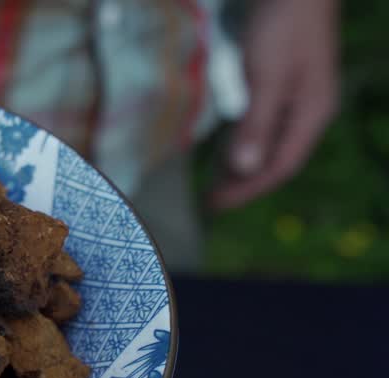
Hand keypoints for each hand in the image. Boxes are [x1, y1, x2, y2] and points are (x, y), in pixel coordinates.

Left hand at [211, 0, 338, 208]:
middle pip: (276, 159)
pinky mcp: (283, 85)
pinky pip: (264, 125)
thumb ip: (257, 123)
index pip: (280, 167)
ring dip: (243, 165)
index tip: (217, 204)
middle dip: (244, 183)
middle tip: (211, 201)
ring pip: (269, 144)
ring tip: (215, 183)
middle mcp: (307, 112)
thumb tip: (245, 169)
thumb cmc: (284, 27)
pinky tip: (227, 149)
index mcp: (311, 114)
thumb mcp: (268, 77)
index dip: (249, 189)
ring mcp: (297, 98)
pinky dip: (245, 142)